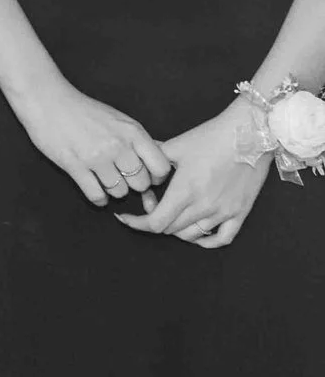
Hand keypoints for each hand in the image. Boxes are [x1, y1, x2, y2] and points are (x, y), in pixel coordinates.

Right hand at [8, 79, 174, 206]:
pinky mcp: (74, 165)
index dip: (156, 176)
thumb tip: (157, 163)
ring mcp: (96, 157)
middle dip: (133, 184)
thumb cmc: (83, 109)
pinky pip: (96, 195)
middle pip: (141, 183)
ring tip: (105, 180)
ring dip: (113, 190)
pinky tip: (95, 190)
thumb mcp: (118, 119)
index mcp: (132, 132)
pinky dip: (98, 198)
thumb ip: (137, 140)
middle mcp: (118, 145)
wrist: (47, 99)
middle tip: (122, 178)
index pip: (161, 167)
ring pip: (119, 192)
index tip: (146, 175)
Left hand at [119, 105, 266, 247]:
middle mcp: (204, 206)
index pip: (155, 222)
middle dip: (154, 218)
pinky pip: (222, 239)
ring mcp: (224, 212)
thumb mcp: (174, 146)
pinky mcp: (240, 212)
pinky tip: (195, 233)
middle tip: (151, 200)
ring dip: (176, 228)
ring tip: (171, 210)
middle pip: (170, 229)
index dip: (138, 223)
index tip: (126, 217)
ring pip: (192, 235)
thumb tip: (137, 168)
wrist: (249, 135)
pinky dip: (206, 241)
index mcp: (184, 190)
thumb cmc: (210, 137)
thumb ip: (152, 160)